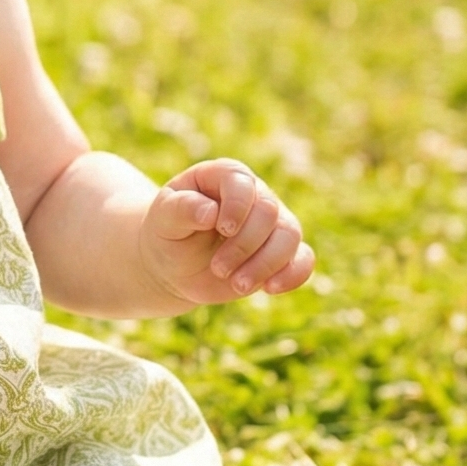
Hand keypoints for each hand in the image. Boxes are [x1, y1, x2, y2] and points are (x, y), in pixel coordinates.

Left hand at [138, 159, 313, 306]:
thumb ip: (181, 208)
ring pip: (289, 236)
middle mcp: (255, 195)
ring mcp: (272, 224)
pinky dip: (293, 275)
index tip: (221, 229)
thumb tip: (209, 211)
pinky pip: (303, 259)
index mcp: (225, 176)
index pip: (242, 182)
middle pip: (269, 212)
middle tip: (218, 269)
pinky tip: (271, 289)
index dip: (237, 206)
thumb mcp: (163, 218)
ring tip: (236, 285)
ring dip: (265, 264)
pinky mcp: (281, 253)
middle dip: (244, 245)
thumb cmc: (168, 233)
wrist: (175, 265)